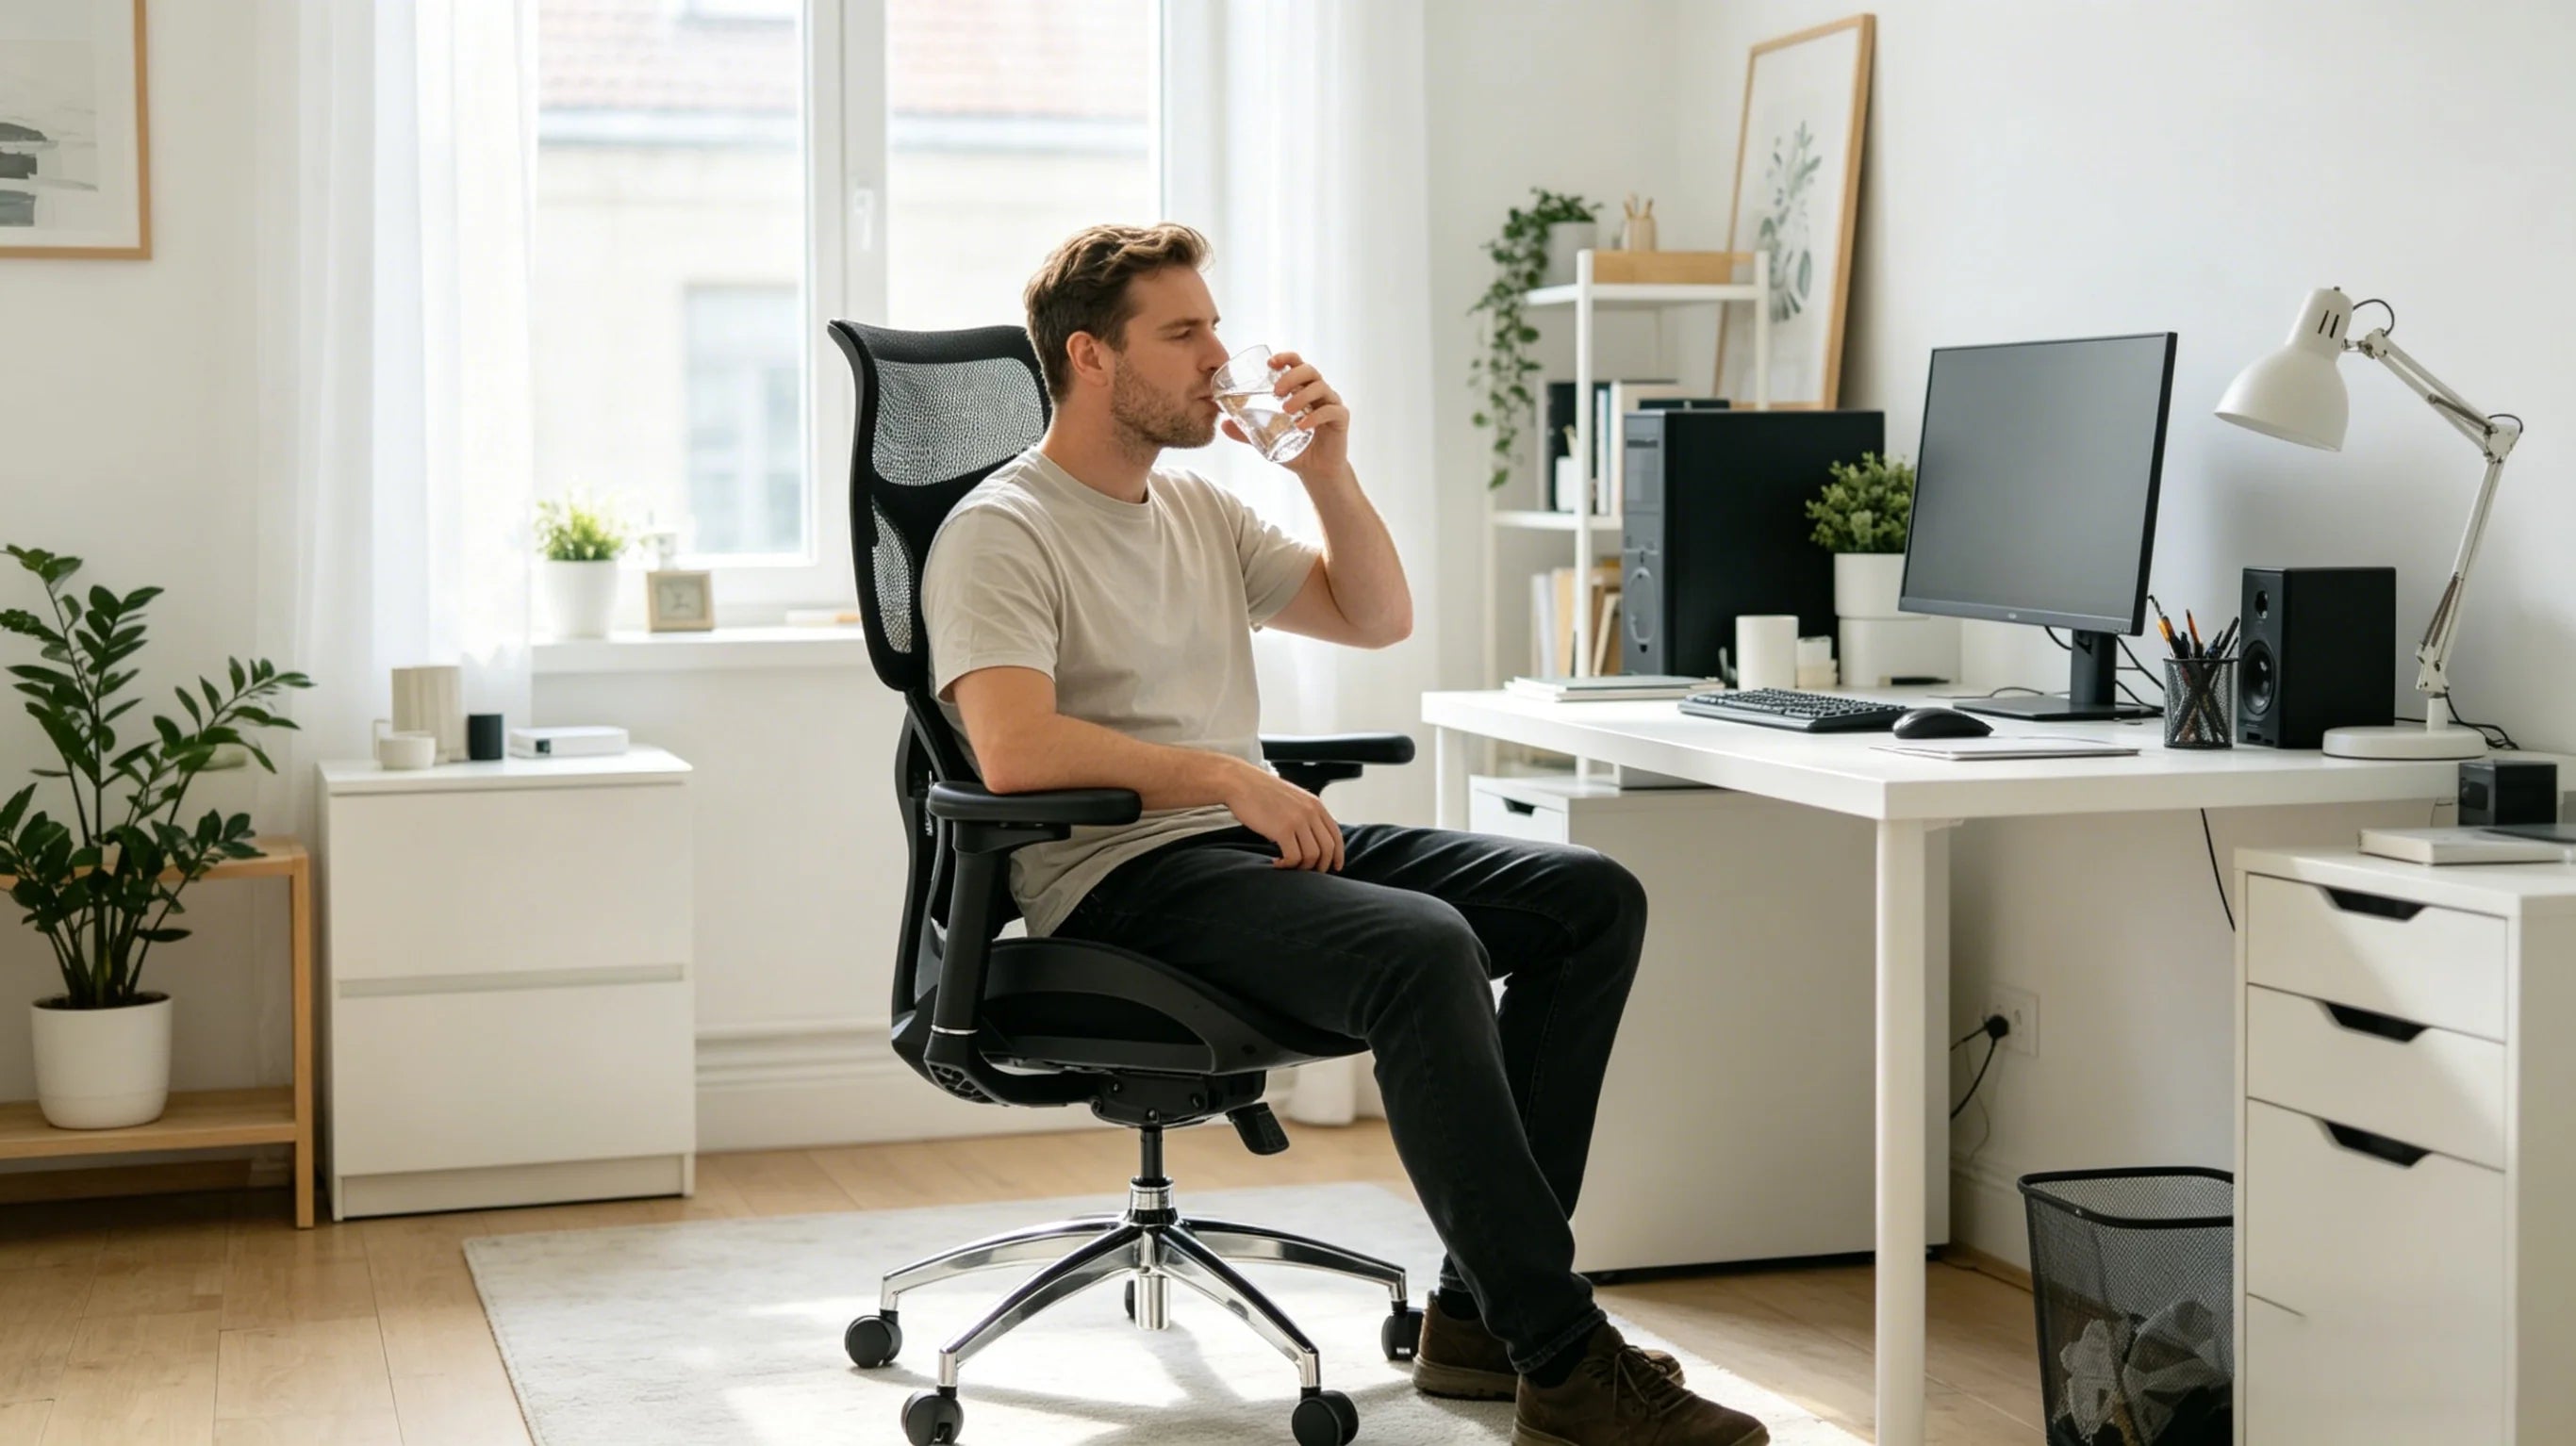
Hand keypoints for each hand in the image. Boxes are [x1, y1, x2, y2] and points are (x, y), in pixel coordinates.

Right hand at [1219, 759, 1345, 870]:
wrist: (1239, 782)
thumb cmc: (1260, 791)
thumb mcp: (1292, 798)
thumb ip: (1305, 815)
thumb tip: (1309, 839)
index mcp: (1315, 804)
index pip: (1336, 835)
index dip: (1338, 854)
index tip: (1335, 866)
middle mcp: (1310, 812)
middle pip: (1328, 848)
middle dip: (1321, 865)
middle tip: (1308, 872)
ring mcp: (1298, 821)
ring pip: (1312, 856)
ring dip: (1301, 867)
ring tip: (1288, 865)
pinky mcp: (1283, 829)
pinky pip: (1293, 857)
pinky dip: (1287, 865)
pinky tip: (1277, 862)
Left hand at [1221, 349, 1349, 481]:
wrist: (1316, 472)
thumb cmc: (1294, 449)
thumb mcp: (1267, 439)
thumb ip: (1247, 431)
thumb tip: (1223, 424)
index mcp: (1302, 389)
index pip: (1297, 364)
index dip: (1286, 358)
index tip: (1270, 362)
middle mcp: (1319, 392)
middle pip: (1310, 370)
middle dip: (1291, 376)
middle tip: (1275, 391)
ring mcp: (1331, 403)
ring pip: (1321, 387)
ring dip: (1301, 396)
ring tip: (1286, 410)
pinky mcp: (1341, 419)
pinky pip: (1331, 410)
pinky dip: (1315, 416)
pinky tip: (1302, 425)